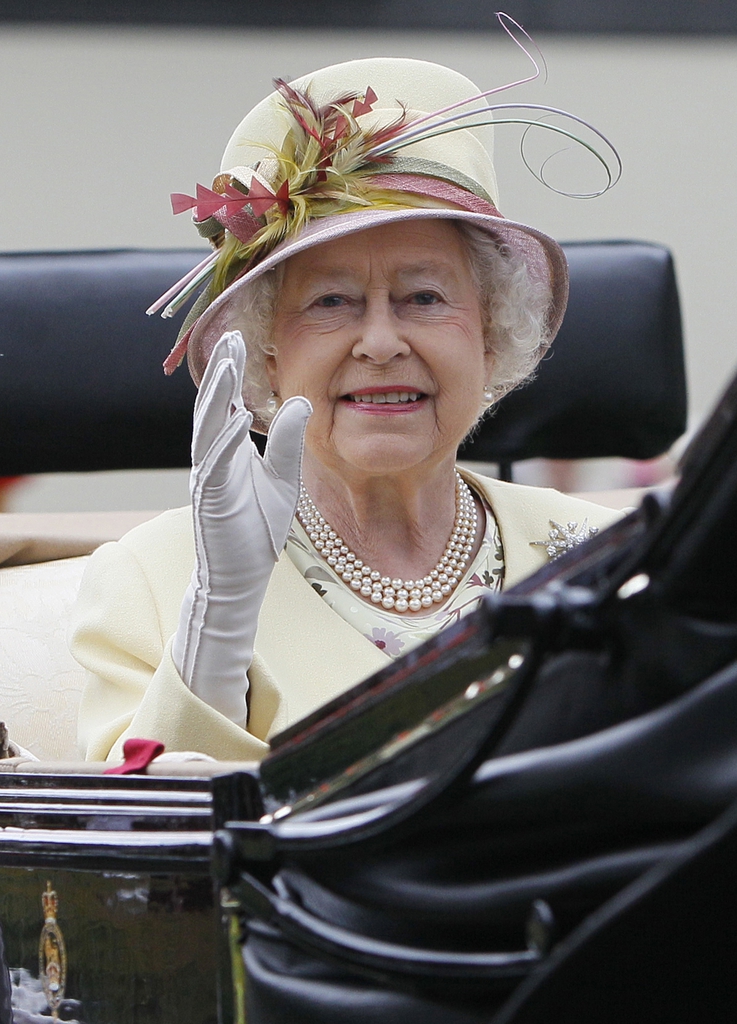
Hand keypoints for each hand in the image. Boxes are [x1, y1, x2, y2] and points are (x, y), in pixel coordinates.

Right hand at [172, 331, 311, 724]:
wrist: (240, 577)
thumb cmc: (257, 529)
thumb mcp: (283, 479)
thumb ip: (287, 442)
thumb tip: (299, 401)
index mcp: (226, 452)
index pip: (227, 403)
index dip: (231, 373)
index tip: (238, 339)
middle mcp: (212, 459)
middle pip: (213, 407)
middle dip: (220, 371)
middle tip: (229, 335)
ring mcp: (208, 479)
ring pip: (208, 427)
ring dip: (217, 394)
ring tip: (228, 362)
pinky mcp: (212, 501)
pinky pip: (216, 464)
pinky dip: (225, 439)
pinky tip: (238, 415)